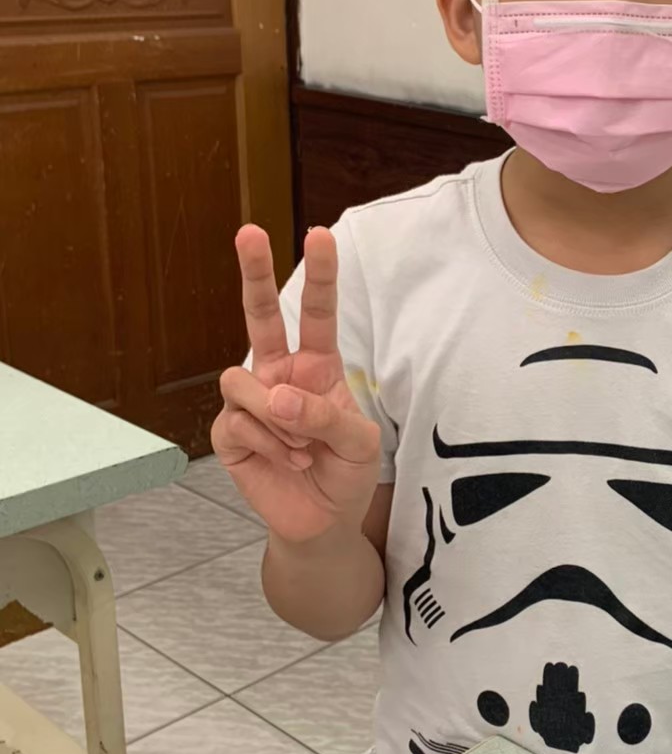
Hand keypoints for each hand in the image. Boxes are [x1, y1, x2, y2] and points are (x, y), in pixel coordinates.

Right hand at [211, 225, 380, 543]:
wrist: (324, 521)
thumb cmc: (346, 473)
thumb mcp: (360, 443)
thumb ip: (327, 415)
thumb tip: (276, 398)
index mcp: (317, 367)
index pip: (317, 313)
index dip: (319, 275)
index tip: (320, 235)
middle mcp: (279, 375)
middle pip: (259, 315)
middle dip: (253, 272)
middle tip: (250, 232)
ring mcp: (250, 402)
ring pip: (244, 380)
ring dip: (279, 416)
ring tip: (304, 447)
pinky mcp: (229, 433)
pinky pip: (240, 423)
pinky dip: (272, 446)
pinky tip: (290, 462)